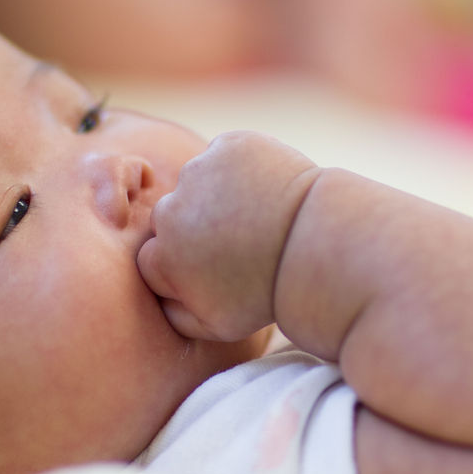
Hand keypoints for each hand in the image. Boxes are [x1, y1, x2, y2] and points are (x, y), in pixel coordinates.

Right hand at [136, 131, 319, 340]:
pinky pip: (227, 157)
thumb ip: (175, 316)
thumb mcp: (216, 327)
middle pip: (175, 218)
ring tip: (259, 218)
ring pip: (200, 184)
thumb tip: (161, 299)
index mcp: (161, 257)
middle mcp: (169, 210)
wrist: (316, 247)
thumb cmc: (267, 293)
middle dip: (200, 229)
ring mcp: (199, 172)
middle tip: (242, 243)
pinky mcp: (230, 146)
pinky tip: (268, 193)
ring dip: (220, 196)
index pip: (156, 259)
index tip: (221, 271)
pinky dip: (243, 170)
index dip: (188, 266)